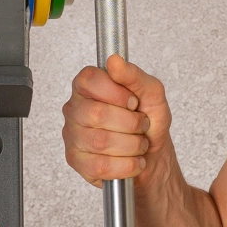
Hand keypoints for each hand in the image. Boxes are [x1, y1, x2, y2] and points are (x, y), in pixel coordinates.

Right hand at [62, 56, 172, 191]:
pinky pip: (100, 165)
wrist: (153, 157)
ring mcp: (73, 136)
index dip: (116, 92)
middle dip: (131, 123)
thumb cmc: (149, 122)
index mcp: (88, 87)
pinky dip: (126, 165)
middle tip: (140, 125)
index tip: (132, 101)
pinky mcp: (77, 161)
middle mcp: (75, 109)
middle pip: (97, 114)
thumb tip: (114, 61)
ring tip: (138, 144)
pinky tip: (132, 161)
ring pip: (100, 142)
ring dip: (131, 146)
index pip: (89, 80)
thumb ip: (134, 75)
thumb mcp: (151, 93)